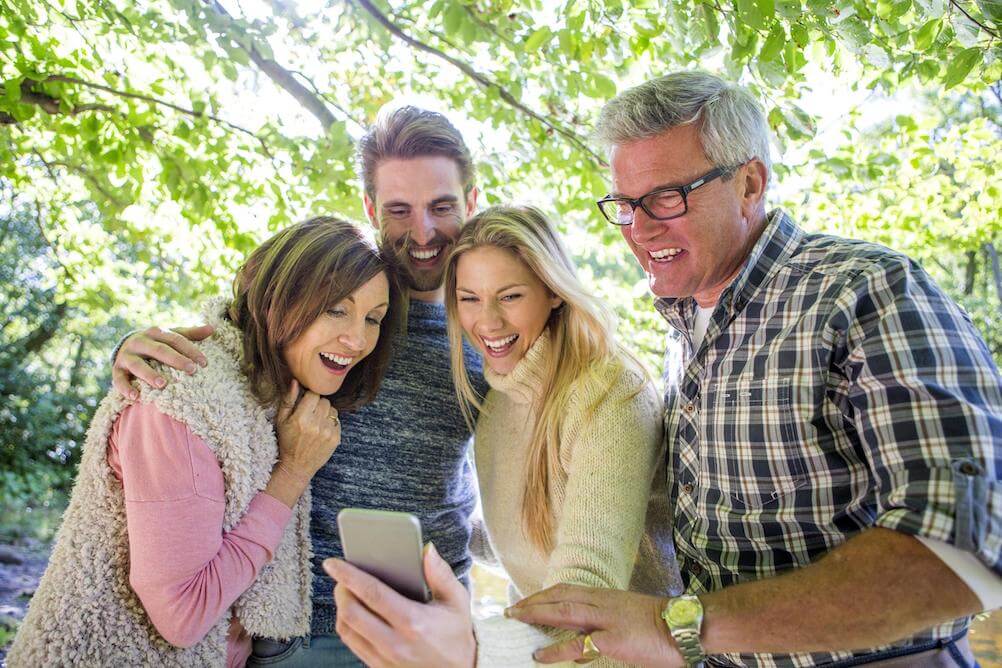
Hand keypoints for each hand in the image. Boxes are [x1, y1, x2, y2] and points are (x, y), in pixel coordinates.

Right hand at [112, 324, 214, 398]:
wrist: (125, 347)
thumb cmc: (156, 344)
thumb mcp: (171, 336)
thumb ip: (190, 334)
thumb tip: (213, 328)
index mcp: (156, 332)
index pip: (175, 339)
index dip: (190, 350)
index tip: (204, 362)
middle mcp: (140, 342)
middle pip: (159, 350)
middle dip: (176, 360)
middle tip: (192, 371)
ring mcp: (126, 356)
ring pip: (137, 365)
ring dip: (149, 375)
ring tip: (163, 384)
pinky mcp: (117, 369)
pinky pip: (118, 379)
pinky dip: (125, 388)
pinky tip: (135, 396)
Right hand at [275, 379, 340, 479]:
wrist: (297, 466)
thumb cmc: (287, 441)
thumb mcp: (281, 420)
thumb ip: (288, 400)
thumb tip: (295, 381)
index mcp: (301, 418)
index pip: (313, 394)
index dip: (309, 397)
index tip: (306, 402)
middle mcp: (316, 424)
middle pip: (325, 401)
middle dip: (318, 404)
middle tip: (310, 413)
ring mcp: (328, 432)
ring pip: (332, 410)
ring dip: (325, 413)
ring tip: (316, 422)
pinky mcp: (336, 438)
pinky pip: (337, 421)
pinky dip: (331, 423)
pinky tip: (321, 430)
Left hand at [325, 542, 474, 667]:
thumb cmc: (457, 633)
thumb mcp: (457, 601)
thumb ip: (441, 574)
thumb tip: (426, 549)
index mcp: (414, 622)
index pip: (372, 593)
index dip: (349, 575)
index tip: (333, 563)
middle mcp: (396, 643)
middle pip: (351, 613)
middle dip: (341, 590)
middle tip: (341, 577)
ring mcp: (385, 659)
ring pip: (347, 630)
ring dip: (341, 608)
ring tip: (346, 592)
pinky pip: (352, 644)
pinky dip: (347, 625)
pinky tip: (353, 612)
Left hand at [505, 585, 681, 666]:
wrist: (685, 625)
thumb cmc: (660, 624)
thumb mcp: (628, 616)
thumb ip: (604, 623)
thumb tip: (583, 643)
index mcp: (606, 595)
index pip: (567, 589)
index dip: (545, 594)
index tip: (528, 600)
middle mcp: (602, 601)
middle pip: (559, 595)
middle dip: (533, 601)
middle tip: (512, 610)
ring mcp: (606, 619)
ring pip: (563, 611)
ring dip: (536, 614)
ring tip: (517, 620)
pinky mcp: (612, 640)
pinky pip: (577, 644)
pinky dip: (555, 649)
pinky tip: (540, 655)